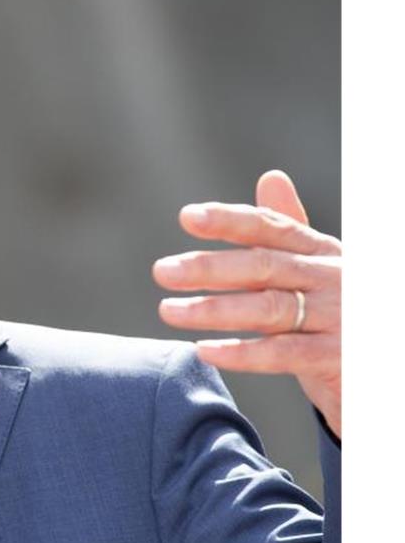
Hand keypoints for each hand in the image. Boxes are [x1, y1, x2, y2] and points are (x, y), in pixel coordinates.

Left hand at [152, 170, 340, 437]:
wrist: (379, 366)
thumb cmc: (338, 314)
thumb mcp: (315, 270)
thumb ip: (288, 231)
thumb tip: (270, 176)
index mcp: (323, 252)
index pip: (272, 228)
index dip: (230, 221)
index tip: (188, 217)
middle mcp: (334, 277)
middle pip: (264, 266)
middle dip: (210, 266)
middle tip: (162, 271)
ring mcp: (341, 316)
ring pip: (269, 308)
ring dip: (213, 309)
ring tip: (168, 310)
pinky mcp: (339, 357)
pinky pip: (284, 354)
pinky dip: (242, 352)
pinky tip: (204, 350)